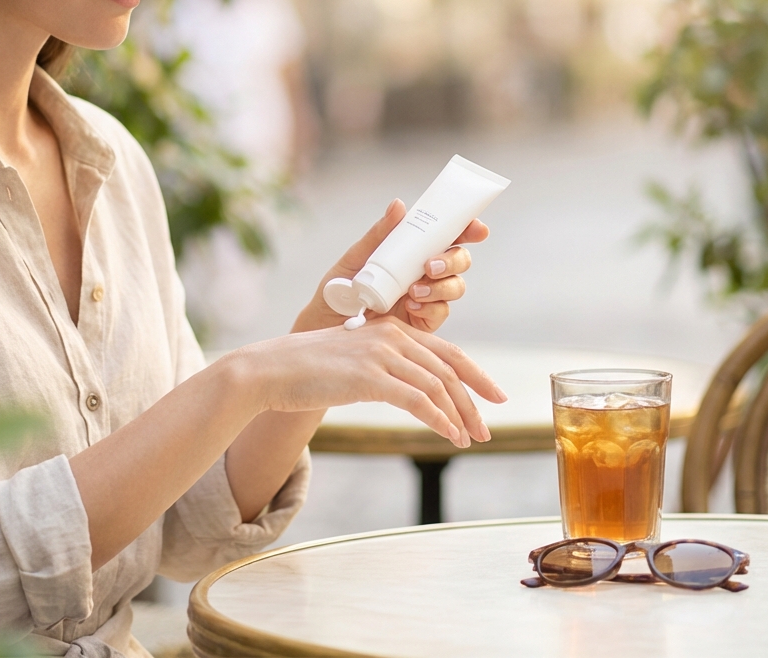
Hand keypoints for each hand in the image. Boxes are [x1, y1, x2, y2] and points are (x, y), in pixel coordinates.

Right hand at [229, 316, 506, 445]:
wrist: (272, 369)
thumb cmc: (309, 369)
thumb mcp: (355, 359)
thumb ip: (384, 366)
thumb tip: (412, 391)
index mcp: (391, 328)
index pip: (447, 351)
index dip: (476, 375)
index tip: (495, 395)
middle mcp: (391, 335)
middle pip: (449, 369)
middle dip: (473, 401)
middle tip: (486, 430)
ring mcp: (381, 354)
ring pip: (437, 386)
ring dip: (460, 415)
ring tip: (470, 439)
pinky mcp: (369, 376)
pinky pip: (417, 400)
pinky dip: (439, 420)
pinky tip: (449, 436)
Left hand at [294, 198, 489, 333]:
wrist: (324, 328)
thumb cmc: (338, 290)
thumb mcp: (356, 258)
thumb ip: (379, 234)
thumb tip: (399, 204)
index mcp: (411, 251)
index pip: (446, 235)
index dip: (467, 229)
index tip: (477, 228)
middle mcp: (424, 273)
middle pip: (458, 260)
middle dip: (454, 259)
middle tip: (430, 265)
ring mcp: (426, 298)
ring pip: (455, 286)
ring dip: (442, 285)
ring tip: (413, 290)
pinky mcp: (422, 323)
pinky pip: (440, 312)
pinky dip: (431, 306)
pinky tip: (410, 305)